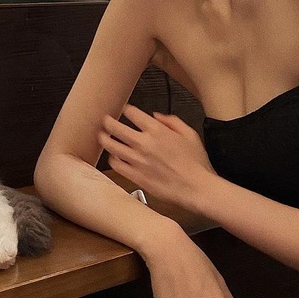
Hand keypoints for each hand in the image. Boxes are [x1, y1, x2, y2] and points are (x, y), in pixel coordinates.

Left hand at [99, 104, 215, 212]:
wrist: (196, 188)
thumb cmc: (196, 163)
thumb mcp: (190, 134)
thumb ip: (172, 121)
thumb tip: (156, 116)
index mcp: (157, 131)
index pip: (132, 113)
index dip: (127, 109)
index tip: (125, 110)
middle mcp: (144, 143)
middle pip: (115, 128)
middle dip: (108, 121)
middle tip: (105, 120)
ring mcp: (137, 160)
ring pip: (111, 146)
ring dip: (105, 139)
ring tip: (102, 136)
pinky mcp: (135, 176)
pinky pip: (116, 165)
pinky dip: (112, 159)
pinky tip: (113, 157)